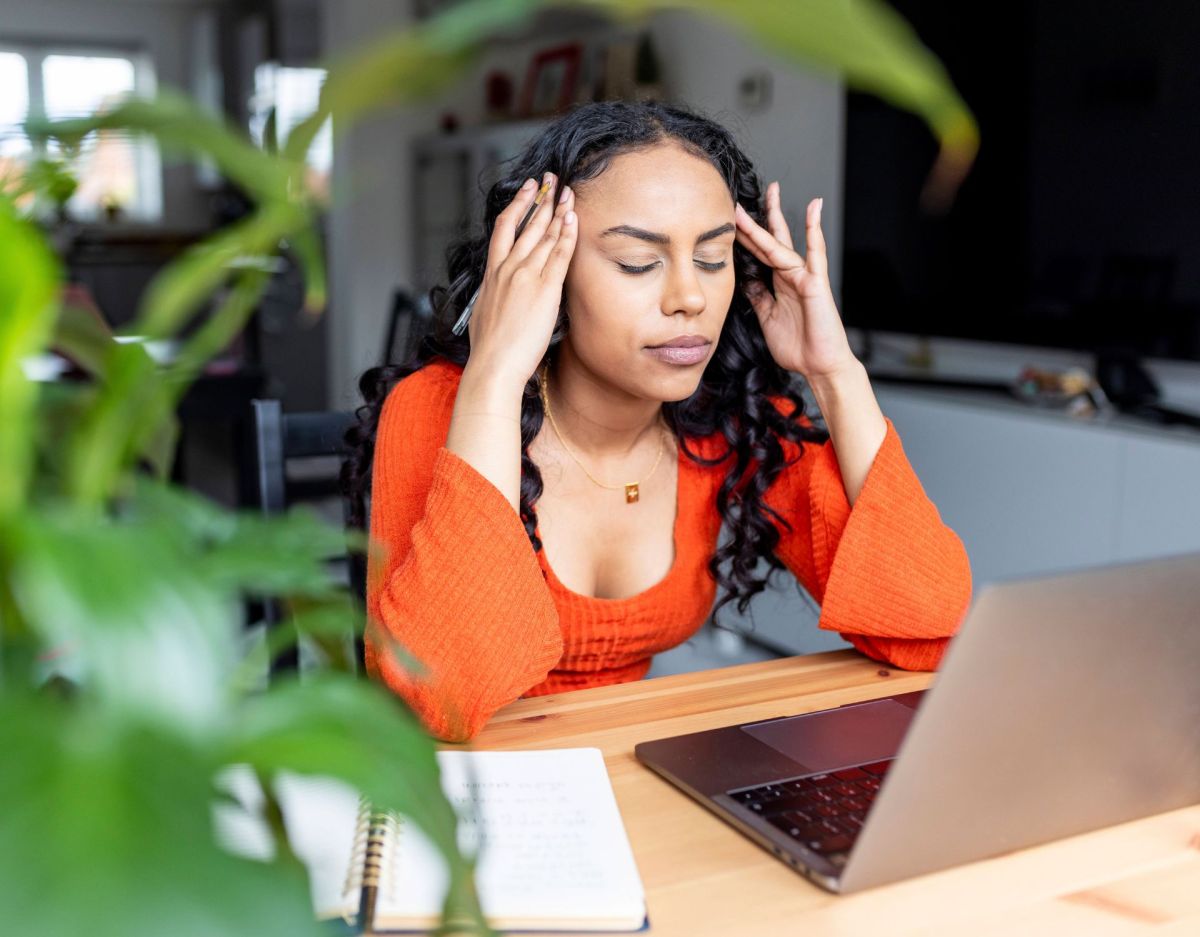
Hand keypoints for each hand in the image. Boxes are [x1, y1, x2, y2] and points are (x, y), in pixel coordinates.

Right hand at [466, 172, 577, 387]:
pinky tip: (573, 218)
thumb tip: (497, 299)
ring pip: (543, 235)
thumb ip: (494, 299)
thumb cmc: (489, 350)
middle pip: (526, 225)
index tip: (528, 192)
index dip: (517, 206)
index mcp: (491, 275)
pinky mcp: (544, 289)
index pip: (504, 230)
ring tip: (568, 191)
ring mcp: (525, 277)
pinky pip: (558, 254)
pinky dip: (566, 234)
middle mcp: (507, 269)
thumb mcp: (484, 315)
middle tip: (551, 179)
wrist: (493, 366)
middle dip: (541, 199)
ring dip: (558, 210)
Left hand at [734, 181, 856, 381]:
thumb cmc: (797, 347)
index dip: (743, 238)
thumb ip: (757, 297)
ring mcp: (803, 277)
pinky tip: (814, 207)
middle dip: (755, 220)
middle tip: (740, 198)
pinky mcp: (816, 283)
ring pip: (782, 244)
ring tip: (769, 193)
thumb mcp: (767, 318)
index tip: (728, 220)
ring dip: (774, 219)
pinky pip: (815, 253)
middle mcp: (790, 276)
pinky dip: (815, 230)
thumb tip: (743, 279)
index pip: (757, 255)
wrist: (819, 366)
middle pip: (769, 241)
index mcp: (778, 284)